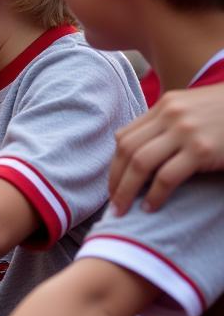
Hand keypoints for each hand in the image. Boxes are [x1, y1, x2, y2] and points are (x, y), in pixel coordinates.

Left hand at [109, 85, 223, 213]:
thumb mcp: (194, 111)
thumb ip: (168, 125)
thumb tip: (142, 156)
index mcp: (165, 105)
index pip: (125, 137)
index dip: (115, 164)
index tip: (114, 184)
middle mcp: (170, 115)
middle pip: (126, 150)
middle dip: (115, 180)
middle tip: (113, 203)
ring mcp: (185, 131)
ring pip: (140, 163)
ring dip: (126, 190)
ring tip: (123, 210)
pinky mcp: (201, 150)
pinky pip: (166, 176)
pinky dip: (154, 195)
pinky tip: (151, 207)